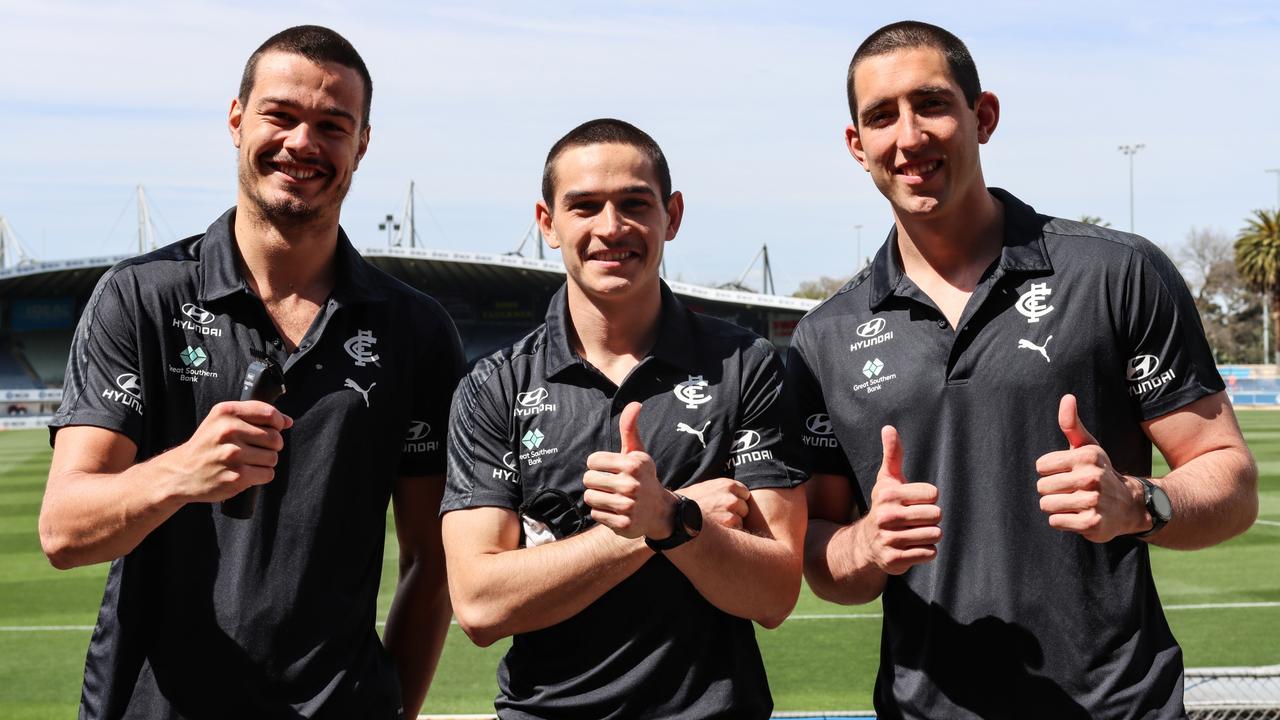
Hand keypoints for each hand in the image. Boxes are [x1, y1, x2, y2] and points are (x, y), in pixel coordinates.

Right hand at [163, 401, 292, 502]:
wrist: (181, 473)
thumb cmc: (207, 445)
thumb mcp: (221, 420)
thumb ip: (254, 415)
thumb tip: (287, 421)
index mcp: (226, 413)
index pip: (269, 413)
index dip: (278, 422)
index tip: (274, 428)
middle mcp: (228, 432)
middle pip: (275, 438)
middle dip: (271, 446)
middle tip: (255, 449)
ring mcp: (232, 455)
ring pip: (273, 457)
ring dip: (265, 462)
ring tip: (247, 462)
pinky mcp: (236, 477)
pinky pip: (268, 474)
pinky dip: (261, 475)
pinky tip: (246, 473)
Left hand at [582, 402, 676, 538]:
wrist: (660, 511)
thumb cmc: (643, 477)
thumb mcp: (638, 453)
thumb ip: (630, 428)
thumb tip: (635, 403)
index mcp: (632, 464)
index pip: (592, 461)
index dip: (598, 465)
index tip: (611, 470)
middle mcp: (631, 485)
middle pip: (588, 480)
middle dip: (596, 482)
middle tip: (611, 485)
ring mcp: (628, 506)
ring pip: (590, 498)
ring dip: (597, 498)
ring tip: (613, 498)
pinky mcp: (624, 524)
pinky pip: (596, 515)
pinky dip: (602, 513)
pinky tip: (616, 511)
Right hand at [679, 477, 749, 529]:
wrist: (674, 514)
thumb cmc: (689, 503)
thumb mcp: (706, 488)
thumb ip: (722, 491)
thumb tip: (736, 496)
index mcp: (727, 484)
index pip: (744, 494)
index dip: (736, 502)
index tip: (727, 507)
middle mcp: (731, 496)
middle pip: (744, 508)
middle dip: (735, 514)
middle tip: (718, 517)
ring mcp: (731, 510)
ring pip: (740, 521)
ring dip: (732, 525)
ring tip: (714, 525)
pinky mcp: (729, 524)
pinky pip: (737, 531)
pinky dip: (728, 535)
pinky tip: (714, 532)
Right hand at [853, 426, 940, 574]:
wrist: (865, 543)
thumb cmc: (885, 506)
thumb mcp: (887, 480)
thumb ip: (892, 454)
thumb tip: (889, 427)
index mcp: (888, 494)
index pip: (933, 494)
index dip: (928, 498)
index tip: (914, 501)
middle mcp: (887, 517)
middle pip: (936, 515)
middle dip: (931, 518)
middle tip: (916, 519)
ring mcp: (890, 540)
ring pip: (934, 535)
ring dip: (929, 535)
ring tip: (914, 533)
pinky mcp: (895, 560)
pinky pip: (929, 553)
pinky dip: (926, 551)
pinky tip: (912, 547)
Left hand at [1035, 394, 1147, 542]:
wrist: (1130, 505)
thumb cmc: (1098, 472)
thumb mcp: (1087, 447)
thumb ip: (1071, 424)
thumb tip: (1067, 397)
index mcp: (1086, 456)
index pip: (1041, 466)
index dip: (1050, 471)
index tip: (1067, 473)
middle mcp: (1091, 477)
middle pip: (1042, 487)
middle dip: (1052, 490)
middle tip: (1072, 490)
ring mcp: (1092, 501)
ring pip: (1047, 505)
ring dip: (1057, 506)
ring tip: (1075, 503)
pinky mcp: (1092, 523)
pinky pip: (1055, 521)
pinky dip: (1063, 521)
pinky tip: (1079, 516)